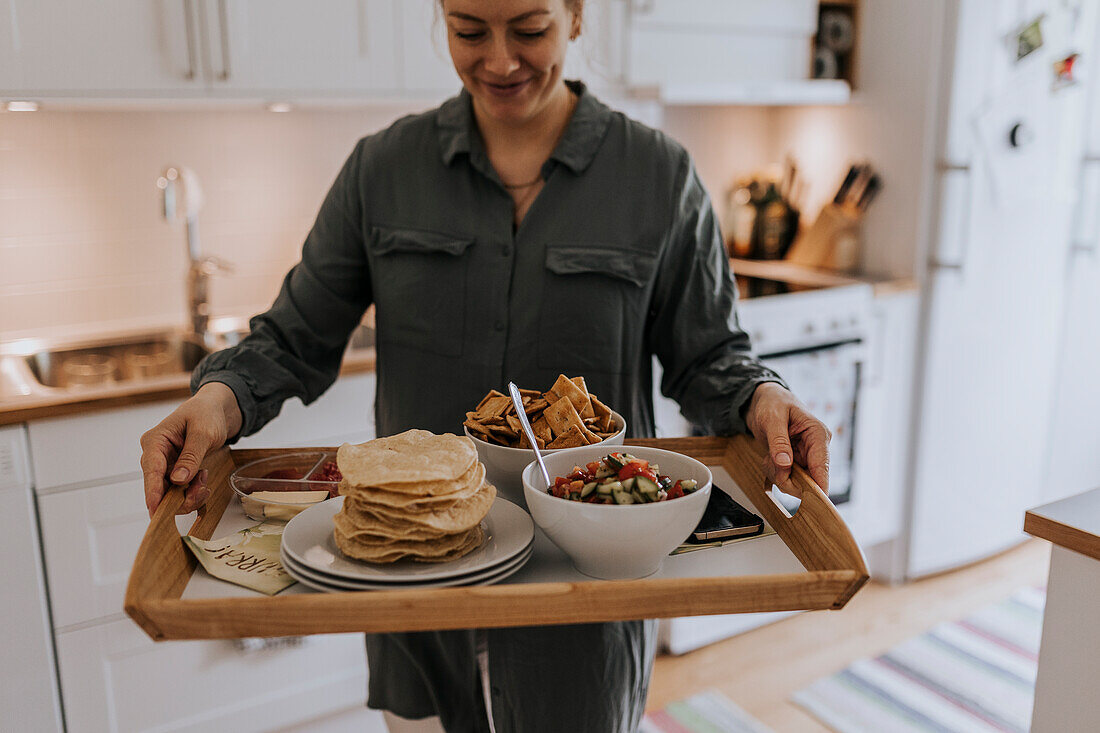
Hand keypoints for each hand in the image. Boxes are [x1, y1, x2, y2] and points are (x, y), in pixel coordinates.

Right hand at [140, 382, 242, 517]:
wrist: (215, 410)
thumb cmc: (206, 414)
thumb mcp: (202, 432)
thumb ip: (191, 456)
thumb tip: (178, 479)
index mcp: (155, 441)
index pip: (151, 469)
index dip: (153, 491)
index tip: (155, 509)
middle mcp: (155, 455)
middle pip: (159, 486)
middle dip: (179, 496)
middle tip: (201, 492)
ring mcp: (165, 465)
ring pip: (170, 492)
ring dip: (189, 494)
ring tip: (204, 481)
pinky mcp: (175, 472)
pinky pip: (180, 490)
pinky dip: (193, 491)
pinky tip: (203, 482)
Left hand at [744, 382, 830, 497]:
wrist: (763, 400)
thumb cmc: (772, 402)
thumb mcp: (772, 418)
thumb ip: (778, 441)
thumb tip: (785, 464)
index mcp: (818, 434)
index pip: (823, 466)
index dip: (819, 487)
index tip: (813, 504)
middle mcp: (816, 448)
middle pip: (809, 480)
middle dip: (786, 477)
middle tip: (770, 464)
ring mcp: (806, 457)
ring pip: (796, 482)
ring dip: (777, 474)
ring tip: (768, 456)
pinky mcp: (796, 463)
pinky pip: (786, 478)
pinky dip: (774, 472)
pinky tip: (769, 459)